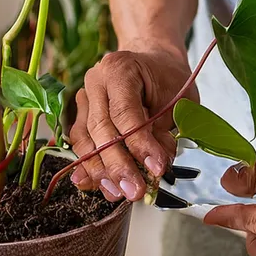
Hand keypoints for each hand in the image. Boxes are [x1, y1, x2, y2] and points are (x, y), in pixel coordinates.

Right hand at [69, 45, 196, 201]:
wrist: (151, 62)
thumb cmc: (166, 79)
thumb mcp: (176, 100)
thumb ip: (162, 131)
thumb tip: (154, 166)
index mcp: (119, 68)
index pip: (125, 112)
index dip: (139, 144)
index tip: (156, 168)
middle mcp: (94, 82)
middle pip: (101, 129)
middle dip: (118, 165)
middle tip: (135, 190)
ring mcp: (83, 99)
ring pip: (85, 140)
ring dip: (100, 171)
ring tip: (119, 193)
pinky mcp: (80, 116)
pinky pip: (80, 144)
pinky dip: (88, 166)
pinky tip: (95, 185)